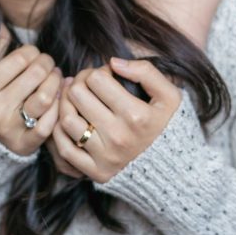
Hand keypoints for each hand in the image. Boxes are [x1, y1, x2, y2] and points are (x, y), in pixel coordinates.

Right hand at [0, 27, 63, 156]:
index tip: (31, 53)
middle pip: (36, 74)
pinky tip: (56, 97)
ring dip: (55, 81)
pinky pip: (48, 125)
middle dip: (46, 62)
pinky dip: (57, 107)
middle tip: (46, 62)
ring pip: (45, 97)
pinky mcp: (23, 145)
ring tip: (53, 76)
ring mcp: (8, 130)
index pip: (19, 59)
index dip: (31, 51)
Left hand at [49, 58, 181, 183]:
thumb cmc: (169, 126)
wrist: (175, 170)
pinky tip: (69, 119)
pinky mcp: (96, 172)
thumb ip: (146, 72)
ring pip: (67, 120)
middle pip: (78, 95)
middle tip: (86, 83)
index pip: (97, 79)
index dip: (98, 70)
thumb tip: (114, 62)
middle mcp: (118, 136)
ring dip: (65, 103)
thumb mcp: (170, 96)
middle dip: (79, 82)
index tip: (105, 76)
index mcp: (136, 115)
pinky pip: (65, 149)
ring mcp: (105, 156)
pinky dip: (60, 131)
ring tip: (74, 98)